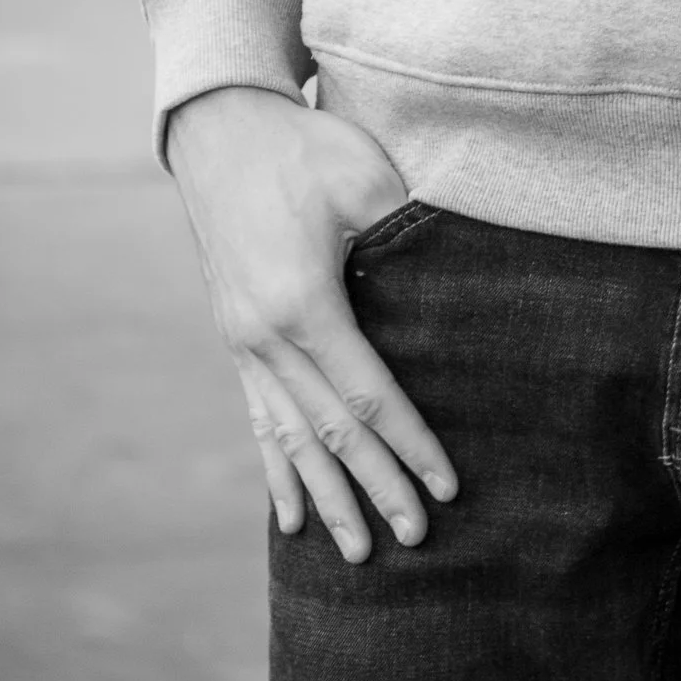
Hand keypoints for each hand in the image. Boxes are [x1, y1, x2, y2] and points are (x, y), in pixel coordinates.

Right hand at [164, 86, 457, 562]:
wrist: (220, 129)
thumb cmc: (302, 146)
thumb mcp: (363, 175)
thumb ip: (407, 230)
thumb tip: (461, 274)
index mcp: (303, 302)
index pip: (369, 395)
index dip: (410, 443)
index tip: (447, 487)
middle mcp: (266, 336)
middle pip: (330, 431)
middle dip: (375, 487)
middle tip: (414, 539)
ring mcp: (243, 342)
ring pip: (290, 438)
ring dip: (326, 496)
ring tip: (356, 551)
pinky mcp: (235, 337)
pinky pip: (259, 419)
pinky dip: (277, 470)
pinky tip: (287, 516)